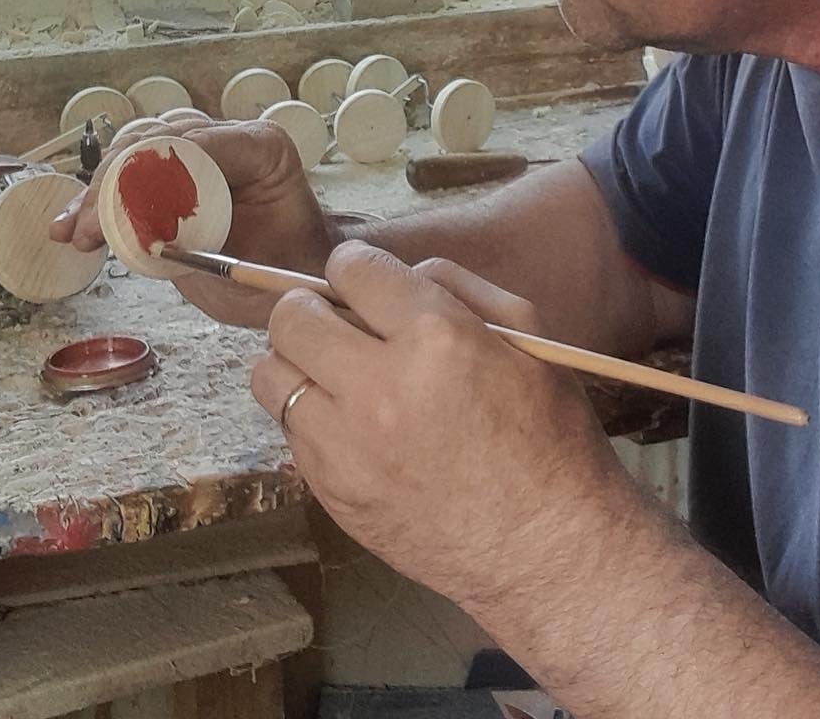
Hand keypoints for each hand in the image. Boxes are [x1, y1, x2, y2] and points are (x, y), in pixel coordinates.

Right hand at [48, 112, 334, 327]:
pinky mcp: (177, 172)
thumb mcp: (258, 269)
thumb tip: (150, 241)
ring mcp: (200, 150)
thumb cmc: (289, 270)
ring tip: (75, 230)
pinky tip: (71, 227)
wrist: (296, 275)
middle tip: (90, 228)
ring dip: (100, 190)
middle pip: (158, 141)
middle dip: (115, 183)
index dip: (146, 175)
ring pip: (137, 150)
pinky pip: (133, 174)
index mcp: (262, 148)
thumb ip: (210, 252)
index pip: (194, 144)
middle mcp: (229, 138)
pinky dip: (102, 200)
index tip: (111, 215)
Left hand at [250, 241, 634, 611]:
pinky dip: (312, 418)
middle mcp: (380, 388)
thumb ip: (459, 287)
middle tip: (339, 322)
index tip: (365, 283)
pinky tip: (352, 426)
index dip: (357, 268)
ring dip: (297, 362)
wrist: (546, 551)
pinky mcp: (332, 493)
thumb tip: (401, 274)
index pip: (352, 267)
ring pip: (270, 374)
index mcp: (436, 337)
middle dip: (311, 306)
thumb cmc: (549, 438)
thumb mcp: (529, 337)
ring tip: (333, 374)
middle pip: (291, 316)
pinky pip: (290, 432)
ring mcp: (347, 447)